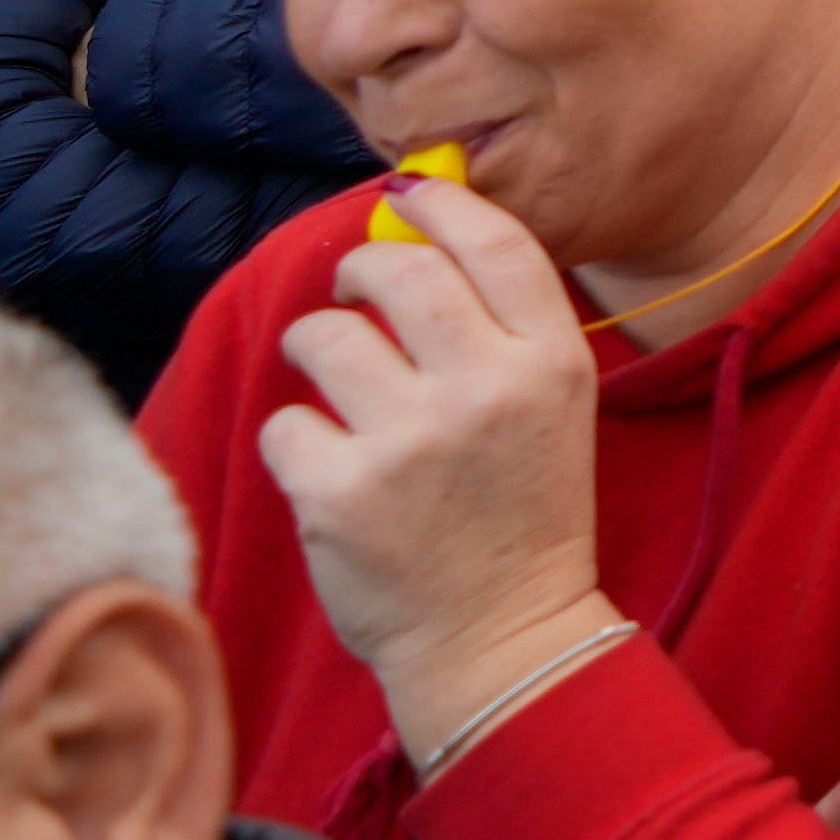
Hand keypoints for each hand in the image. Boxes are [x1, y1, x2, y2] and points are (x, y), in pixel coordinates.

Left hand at [247, 171, 622, 760]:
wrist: (502, 642)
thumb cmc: (522, 517)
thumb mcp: (554, 410)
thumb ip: (501, 330)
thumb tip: (415, 234)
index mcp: (552, 363)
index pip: (496, 242)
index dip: (443, 204)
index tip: (408, 197)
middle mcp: (487, 389)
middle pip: (399, 270)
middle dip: (359, 270)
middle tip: (352, 296)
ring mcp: (411, 442)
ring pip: (324, 337)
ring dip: (316, 351)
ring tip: (334, 389)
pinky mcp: (340, 493)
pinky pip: (285, 423)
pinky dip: (295, 442)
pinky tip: (328, 470)